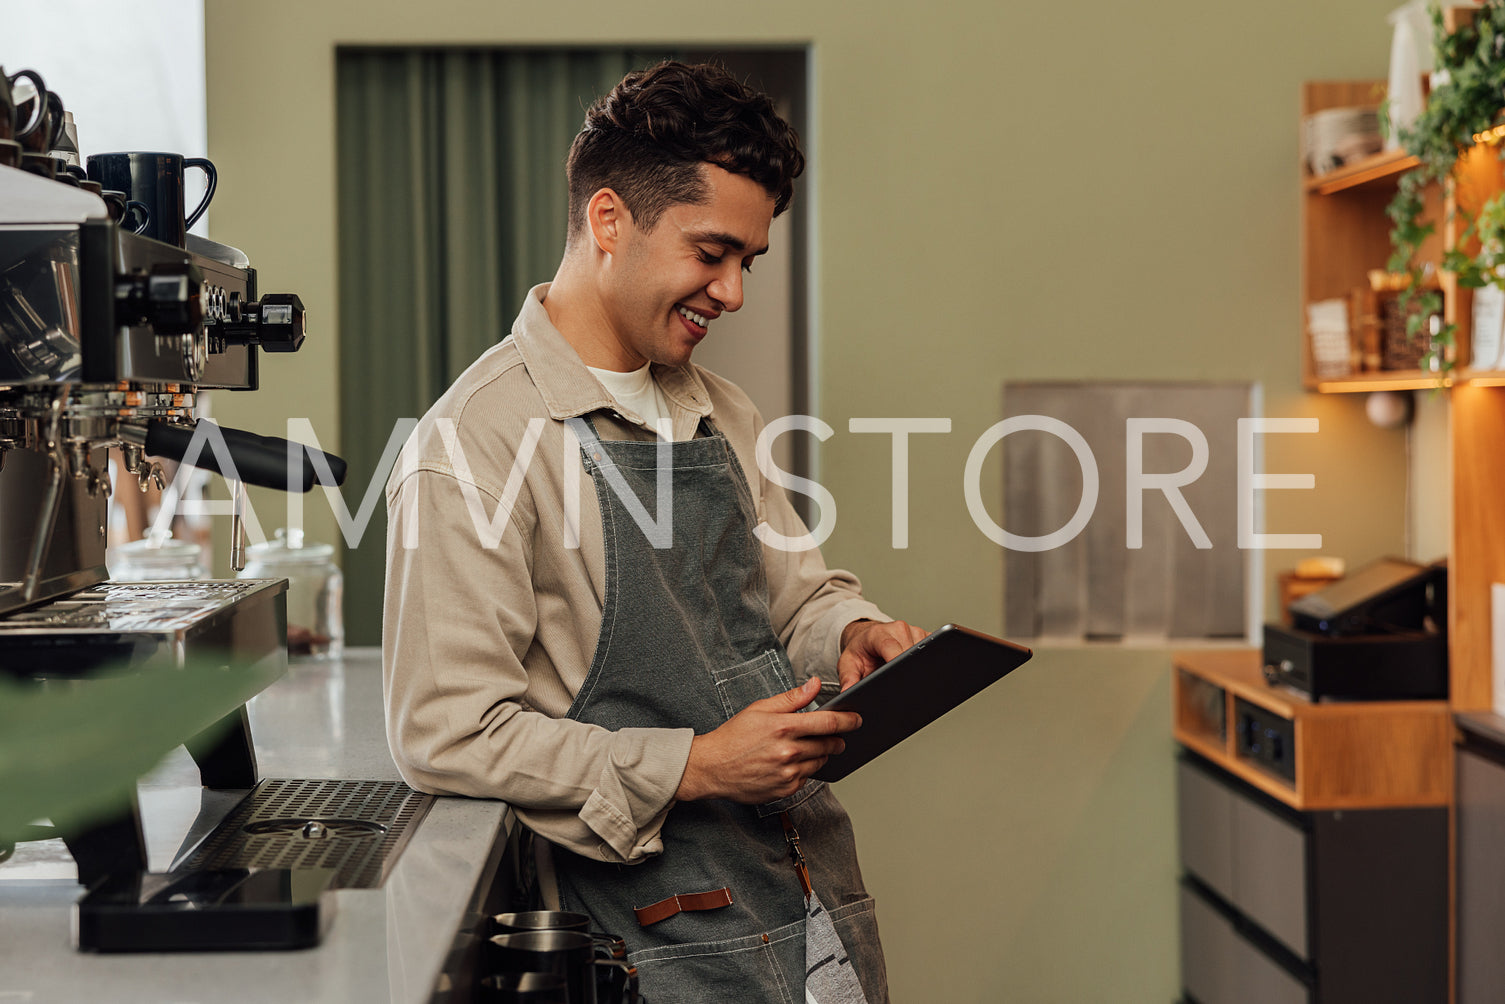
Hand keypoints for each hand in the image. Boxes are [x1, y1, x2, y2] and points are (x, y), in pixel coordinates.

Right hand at [675, 677, 861, 803]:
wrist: (712, 767)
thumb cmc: (734, 736)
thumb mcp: (760, 709)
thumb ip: (792, 698)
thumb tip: (815, 685)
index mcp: (783, 727)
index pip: (828, 723)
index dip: (847, 720)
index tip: (857, 718)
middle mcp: (788, 752)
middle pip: (829, 744)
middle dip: (837, 739)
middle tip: (836, 736)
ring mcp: (788, 773)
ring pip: (820, 762)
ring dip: (820, 754)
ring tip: (805, 748)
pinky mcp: (785, 789)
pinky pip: (807, 778)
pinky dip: (805, 770)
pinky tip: (790, 763)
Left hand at [837, 620, 927, 690]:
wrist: (868, 640)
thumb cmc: (860, 652)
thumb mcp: (847, 663)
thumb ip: (847, 677)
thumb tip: (848, 691)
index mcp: (878, 634)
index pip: (890, 646)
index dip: (896, 660)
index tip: (898, 678)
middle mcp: (898, 629)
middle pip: (910, 652)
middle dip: (907, 670)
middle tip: (901, 686)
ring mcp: (914, 631)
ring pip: (924, 652)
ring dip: (917, 666)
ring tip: (905, 675)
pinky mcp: (926, 637)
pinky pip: (932, 650)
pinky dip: (926, 662)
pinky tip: (916, 670)